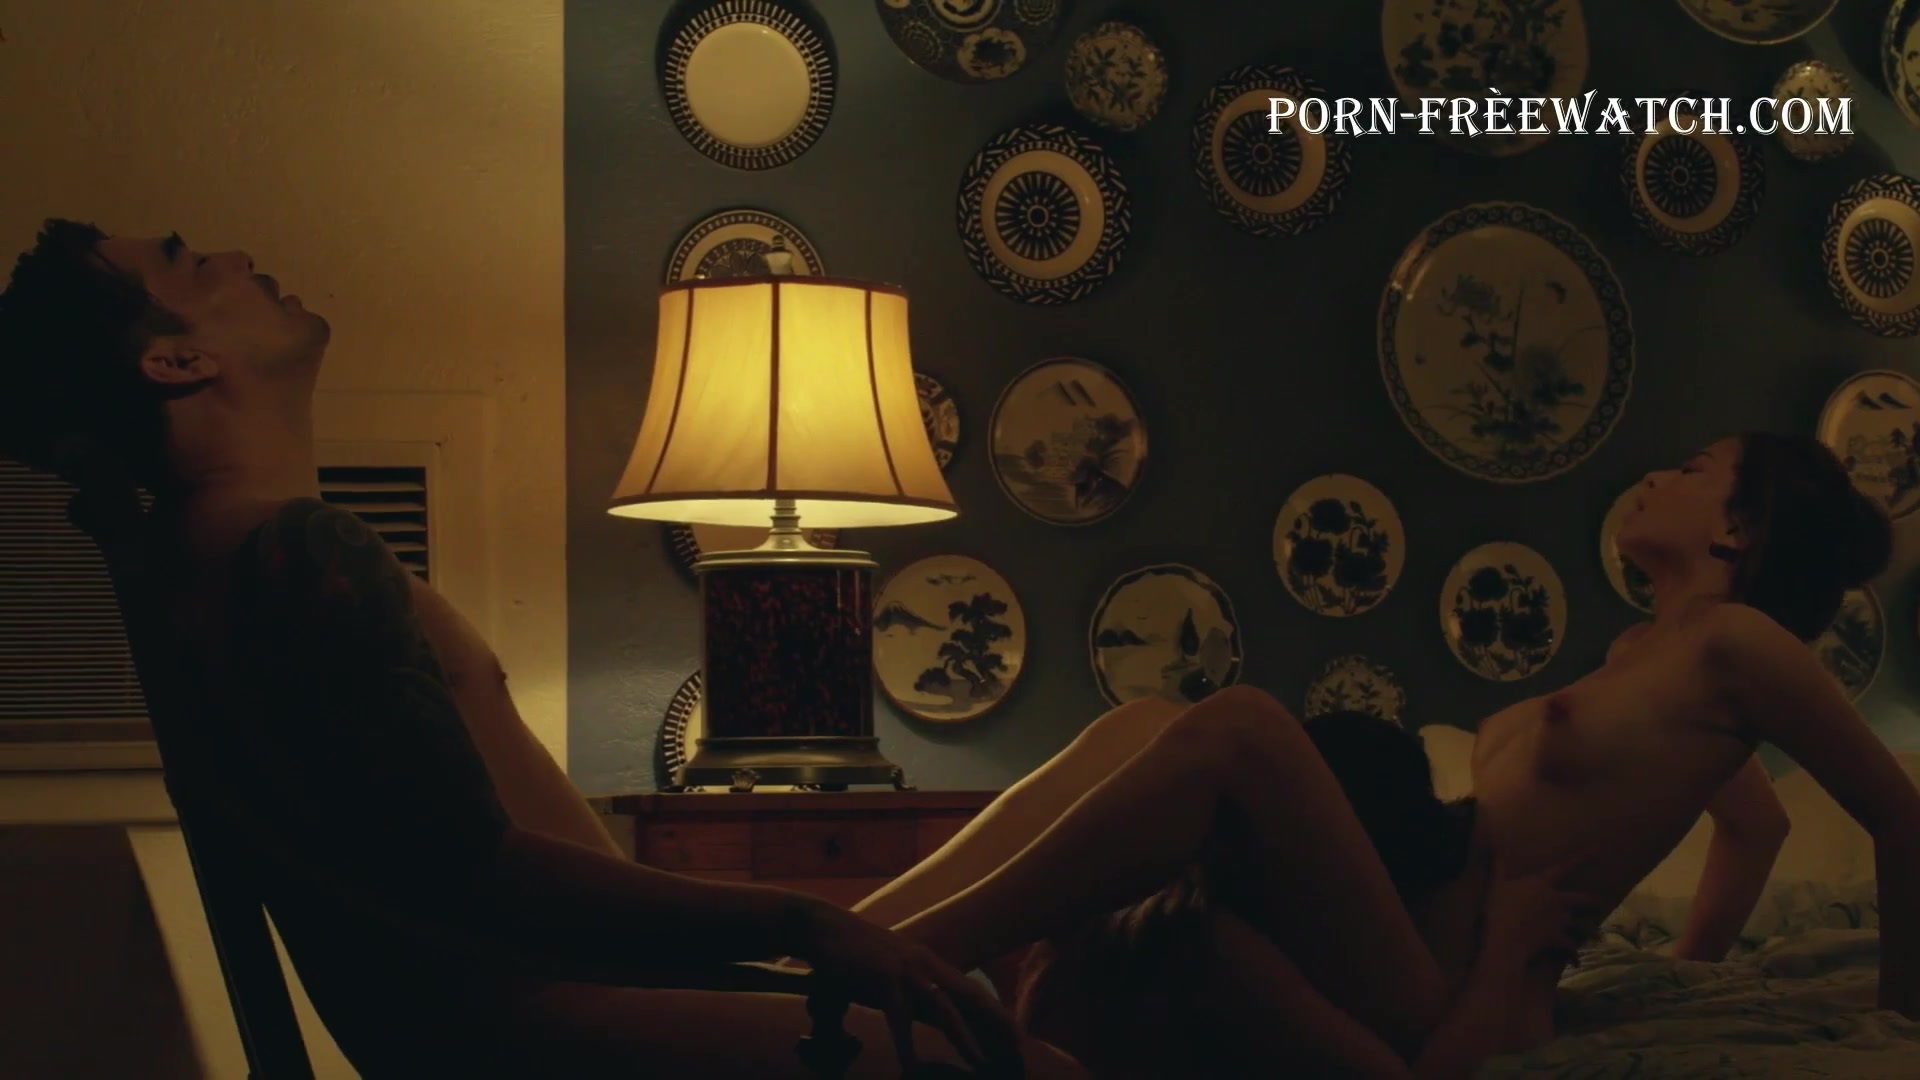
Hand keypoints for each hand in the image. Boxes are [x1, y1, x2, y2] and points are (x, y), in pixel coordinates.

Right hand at [795, 901, 1022, 1075]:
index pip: (972, 990)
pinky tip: (911, 1066)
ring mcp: (906, 969)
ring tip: (979, 1064)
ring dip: (962, 1038)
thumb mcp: (888, 973)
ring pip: (943, 1008)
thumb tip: (912, 1018)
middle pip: (971, 996)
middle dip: (997, 1022)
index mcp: (931, 964)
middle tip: (1019, 1049)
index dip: (996, 1012)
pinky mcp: (881, 976)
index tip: (1016, 1035)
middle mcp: (926, 964)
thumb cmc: (854, 954)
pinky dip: (906, 1043)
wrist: (823, 926)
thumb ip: (905, 994)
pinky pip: (898, 1016)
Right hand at [1484, 855, 1605, 966]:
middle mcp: (1556, 900)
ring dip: (1588, 931)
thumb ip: (1500, 867)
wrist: (1506, 936)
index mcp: (1542, 883)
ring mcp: (1559, 920)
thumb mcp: (1497, 884)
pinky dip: (1573, 955)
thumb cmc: (1499, 908)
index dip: (1583, 857)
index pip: (1565, 867)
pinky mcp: (1557, 938)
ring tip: (1595, 936)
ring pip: (1580, 925)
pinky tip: (1576, 962)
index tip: (1598, 849)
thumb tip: (1496, 846)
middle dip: (1592, 901)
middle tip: (1599, 903)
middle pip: (1581, 899)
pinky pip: (1570, 947)